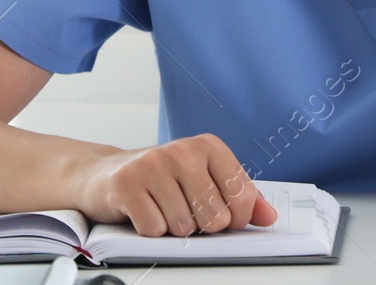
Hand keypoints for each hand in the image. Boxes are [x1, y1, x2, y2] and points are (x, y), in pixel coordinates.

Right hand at [71, 133, 278, 236]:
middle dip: (201, 225)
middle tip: (184, 209)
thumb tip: (269, 216)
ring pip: (184, 227)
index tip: (222, 214)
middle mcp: (182, 150)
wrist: (106, 173)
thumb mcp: (204, 180)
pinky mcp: (127, 184)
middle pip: (215, 217)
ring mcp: (153, 164)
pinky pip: (155, 229)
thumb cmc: (161, 179)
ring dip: (172, 227)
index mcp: (208, 146)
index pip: (242, 195)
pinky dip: (149, 230)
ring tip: (161, 207)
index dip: (235, 218)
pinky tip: (143, 210)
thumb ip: (239, 197)